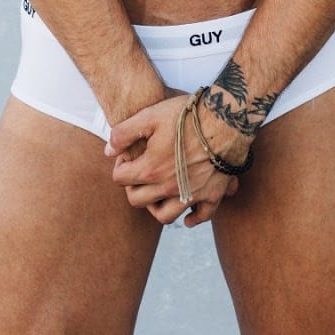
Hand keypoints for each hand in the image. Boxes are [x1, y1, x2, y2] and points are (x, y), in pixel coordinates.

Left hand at [105, 93, 241, 227]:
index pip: (120, 179)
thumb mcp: (149, 116)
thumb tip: (108, 150)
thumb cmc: (187, 114)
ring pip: (164, 216)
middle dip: (133, 187)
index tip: (128, 154)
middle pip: (137, 201)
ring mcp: (191, 194)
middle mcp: (168, 187)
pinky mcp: (212, 194)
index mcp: (150, 169)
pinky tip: (186, 215)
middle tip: (140, 172)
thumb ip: (123, 134)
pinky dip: (191, 219)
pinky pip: (200, 217)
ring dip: (155, 207)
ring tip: (157, 192)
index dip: (120, 165)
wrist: (226, 119)